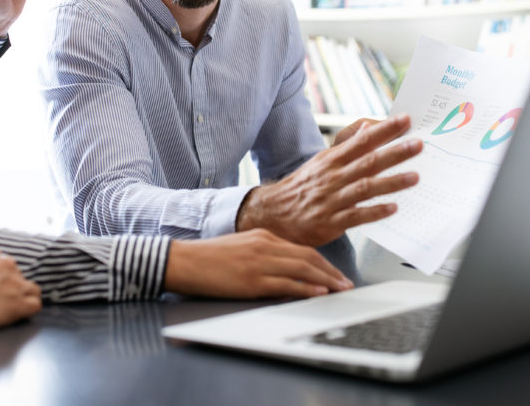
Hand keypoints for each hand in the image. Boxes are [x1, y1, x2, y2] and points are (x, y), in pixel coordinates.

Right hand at [0, 243, 41, 333]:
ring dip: (23, 297)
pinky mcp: (18, 303)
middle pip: (16, 274)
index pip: (3, 260)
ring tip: (10, 308)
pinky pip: (35, 304)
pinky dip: (29, 309)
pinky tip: (19, 315)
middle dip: (8, 286)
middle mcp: (5, 262)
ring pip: (32, 289)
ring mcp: (14, 282)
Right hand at [164, 229, 353, 298]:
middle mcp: (265, 245)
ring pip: (302, 268)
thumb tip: (286, 268)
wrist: (183, 261)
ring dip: (326, 280)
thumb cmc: (208, 257)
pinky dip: (305, 288)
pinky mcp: (252, 280)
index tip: (336, 273)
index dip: (324, 262)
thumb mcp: (241, 246)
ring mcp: (259, 262)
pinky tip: (318, 292)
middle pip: (309, 256)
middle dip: (331, 271)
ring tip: (340, 290)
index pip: (303, 248)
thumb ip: (264, 252)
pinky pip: (286, 284)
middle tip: (346, 284)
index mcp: (263, 235)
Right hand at [236, 114, 421, 246]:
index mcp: (331, 160)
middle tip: (418, 144)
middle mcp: (332, 177)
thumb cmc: (302, 187)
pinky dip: (374, 212)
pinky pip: (356, 216)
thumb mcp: (321, 162)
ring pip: (365, 188)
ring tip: (415, 177)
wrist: (273, 213)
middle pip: (368, 162)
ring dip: (391, 182)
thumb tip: (368, 128)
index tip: (405, 120)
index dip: (384, 130)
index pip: (362, 141)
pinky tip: (392, 208)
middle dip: (394, 152)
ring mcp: (331, 200)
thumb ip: (347, 147)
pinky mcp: (330, 222)